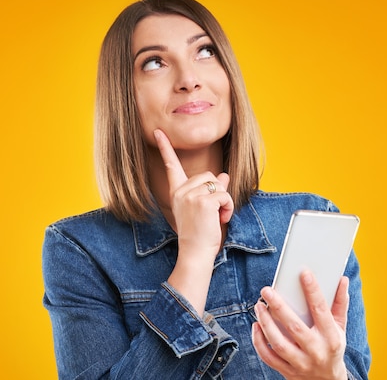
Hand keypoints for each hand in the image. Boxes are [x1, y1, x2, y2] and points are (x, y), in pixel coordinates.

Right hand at [154, 129, 233, 314]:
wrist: (195, 253)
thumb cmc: (200, 234)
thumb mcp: (205, 210)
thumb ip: (212, 190)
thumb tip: (224, 175)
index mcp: (177, 192)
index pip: (171, 166)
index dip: (165, 147)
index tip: (158, 132)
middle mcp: (181, 191)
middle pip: (209, 175)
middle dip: (219, 193)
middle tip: (215, 213)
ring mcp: (191, 195)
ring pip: (219, 184)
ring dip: (225, 201)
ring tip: (218, 217)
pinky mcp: (203, 201)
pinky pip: (225, 195)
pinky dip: (229, 207)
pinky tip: (222, 219)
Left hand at [252, 271, 349, 379]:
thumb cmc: (333, 348)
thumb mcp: (340, 327)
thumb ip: (340, 303)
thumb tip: (342, 279)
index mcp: (331, 337)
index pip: (321, 310)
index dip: (313, 291)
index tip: (303, 273)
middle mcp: (316, 351)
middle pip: (294, 327)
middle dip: (279, 307)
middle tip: (267, 290)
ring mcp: (300, 363)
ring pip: (278, 343)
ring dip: (266, 323)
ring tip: (259, 306)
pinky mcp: (287, 371)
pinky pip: (268, 357)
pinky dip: (259, 341)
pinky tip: (256, 325)